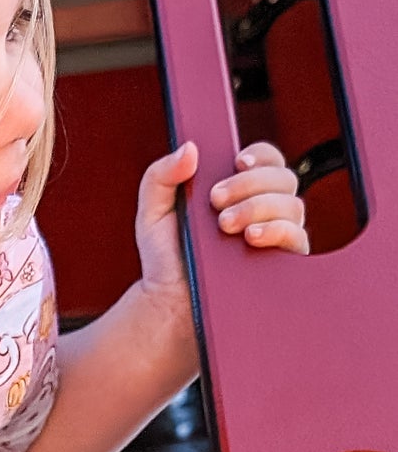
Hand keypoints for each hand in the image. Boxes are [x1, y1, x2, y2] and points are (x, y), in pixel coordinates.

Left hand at [134, 139, 308, 301]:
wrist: (168, 303)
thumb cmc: (164, 259)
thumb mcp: (153, 211)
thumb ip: (161, 175)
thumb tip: (190, 148)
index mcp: (239, 191)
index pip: (266, 161)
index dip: (259, 156)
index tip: (237, 163)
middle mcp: (263, 210)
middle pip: (283, 178)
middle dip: (250, 184)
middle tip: (216, 202)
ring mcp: (276, 236)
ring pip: (292, 205)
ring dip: (258, 207)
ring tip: (225, 225)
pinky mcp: (282, 263)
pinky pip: (297, 237)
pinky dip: (277, 231)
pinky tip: (250, 237)